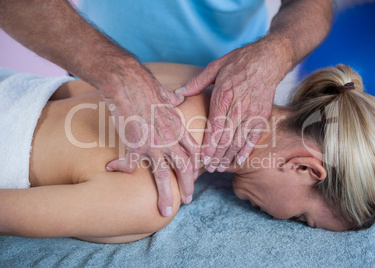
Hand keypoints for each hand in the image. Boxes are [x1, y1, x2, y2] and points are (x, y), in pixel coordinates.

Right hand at [101, 62, 199, 216]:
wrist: (129, 83)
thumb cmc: (147, 86)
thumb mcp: (166, 93)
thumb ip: (173, 99)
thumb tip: (178, 97)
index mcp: (178, 127)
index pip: (194, 151)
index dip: (197, 165)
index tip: (198, 175)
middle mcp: (169, 139)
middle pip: (184, 167)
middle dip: (188, 185)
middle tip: (189, 199)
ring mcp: (153, 144)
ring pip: (163, 175)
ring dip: (166, 194)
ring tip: (165, 211)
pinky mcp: (134, 145)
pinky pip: (130, 164)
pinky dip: (124, 168)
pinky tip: (117, 171)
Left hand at [176, 38, 290, 171]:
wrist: (268, 59)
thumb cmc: (239, 62)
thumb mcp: (215, 67)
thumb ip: (197, 82)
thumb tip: (178, 92)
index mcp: (224, 95)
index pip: (215, 127)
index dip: (208, 145)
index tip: (202, 158)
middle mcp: (238, 107)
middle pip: (226, 138)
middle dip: (216, 156)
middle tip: (208, 168)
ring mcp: (252, 112)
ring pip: (239, 140)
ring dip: (228, 156)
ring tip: (219, 167)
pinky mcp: (262, 115)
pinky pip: (254, 136)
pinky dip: (246, 150)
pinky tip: (238, 160)